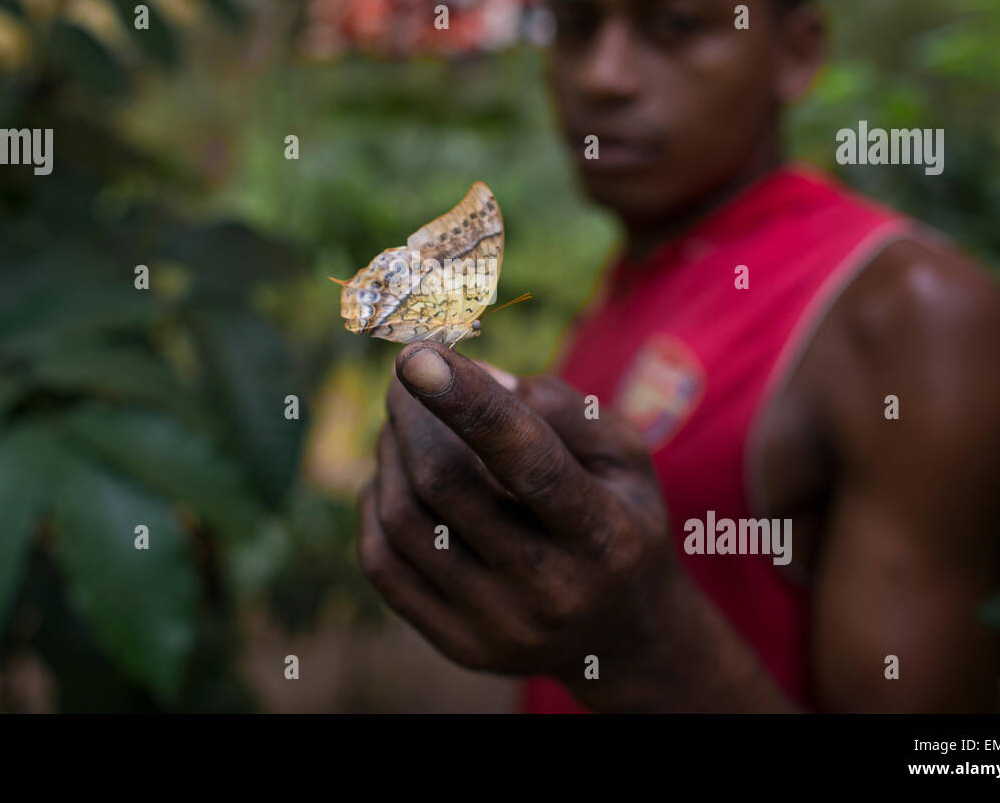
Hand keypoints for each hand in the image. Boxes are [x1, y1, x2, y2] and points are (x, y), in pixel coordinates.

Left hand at [357, 340, 678, 702]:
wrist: (623, 634)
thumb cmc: (621, 514)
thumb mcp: (623, 452)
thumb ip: (561, 406)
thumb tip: (478, 377)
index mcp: (605, 537)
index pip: (528, 461)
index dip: (469, 402)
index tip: (415, 352)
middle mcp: (553, 592)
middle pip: (446, 484)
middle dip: (410, 413)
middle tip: (403, 371)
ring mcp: (499, 628)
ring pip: (403, 519)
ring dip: (389, 452)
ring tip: (404, 423)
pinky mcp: (458, 646)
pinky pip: (382, 563)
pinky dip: (376, 504)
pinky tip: (396, 479)